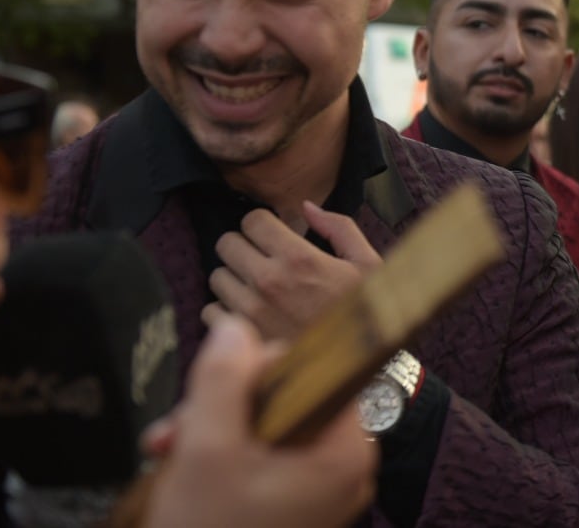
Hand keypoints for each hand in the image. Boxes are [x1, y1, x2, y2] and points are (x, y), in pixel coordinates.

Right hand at [143, 314, 376, 527]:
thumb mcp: (207, 450)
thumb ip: (222, 380)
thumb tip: (235, 327)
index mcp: (344, 449)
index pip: (318, 370)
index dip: (262, 367)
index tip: (215, 385)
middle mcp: (344, 466)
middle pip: (288, 396)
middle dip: (224, 403)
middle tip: (175, 427)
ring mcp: (319, 490)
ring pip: (267, 426)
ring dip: (212, 429)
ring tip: (165, 448)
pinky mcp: (293, 507)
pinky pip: (262, 458)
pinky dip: (222, 456)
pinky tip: (178, 464)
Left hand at [203, 201, 381, 339]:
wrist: (357, 370)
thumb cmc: (363, 316)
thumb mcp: (367, 264)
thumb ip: (340, 227)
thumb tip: (306, 208)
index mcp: (298, 257)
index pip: (252, 220)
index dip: (262, 224)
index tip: (272, 236)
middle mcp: (268, 281)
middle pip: (227, 244)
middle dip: (243, 246)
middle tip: (261, 259)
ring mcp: (250, 311)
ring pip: (216, 276)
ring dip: (233, 278)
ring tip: (256, 288)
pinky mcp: (239, 339)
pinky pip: (210, 312)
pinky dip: (225, 310)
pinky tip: (249, 313)